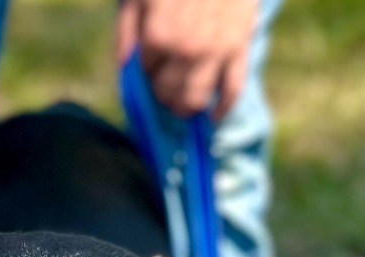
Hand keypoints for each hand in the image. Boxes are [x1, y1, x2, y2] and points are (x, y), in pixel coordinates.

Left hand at [117, 0, 256, 120]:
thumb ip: (127, 31)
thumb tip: (124, 68)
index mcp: (158, 35)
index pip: (146, 75)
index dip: (147, 72)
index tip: (152, 65)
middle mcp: (186, 49)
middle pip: (169, 93)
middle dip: (163, 94)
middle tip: (166, 88)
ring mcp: (215, 51)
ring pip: (196, 100)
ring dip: (186, 107)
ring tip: (182, 103)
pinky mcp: (240, 48)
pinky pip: (233, 90)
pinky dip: (223, 109)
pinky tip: (213, 117)